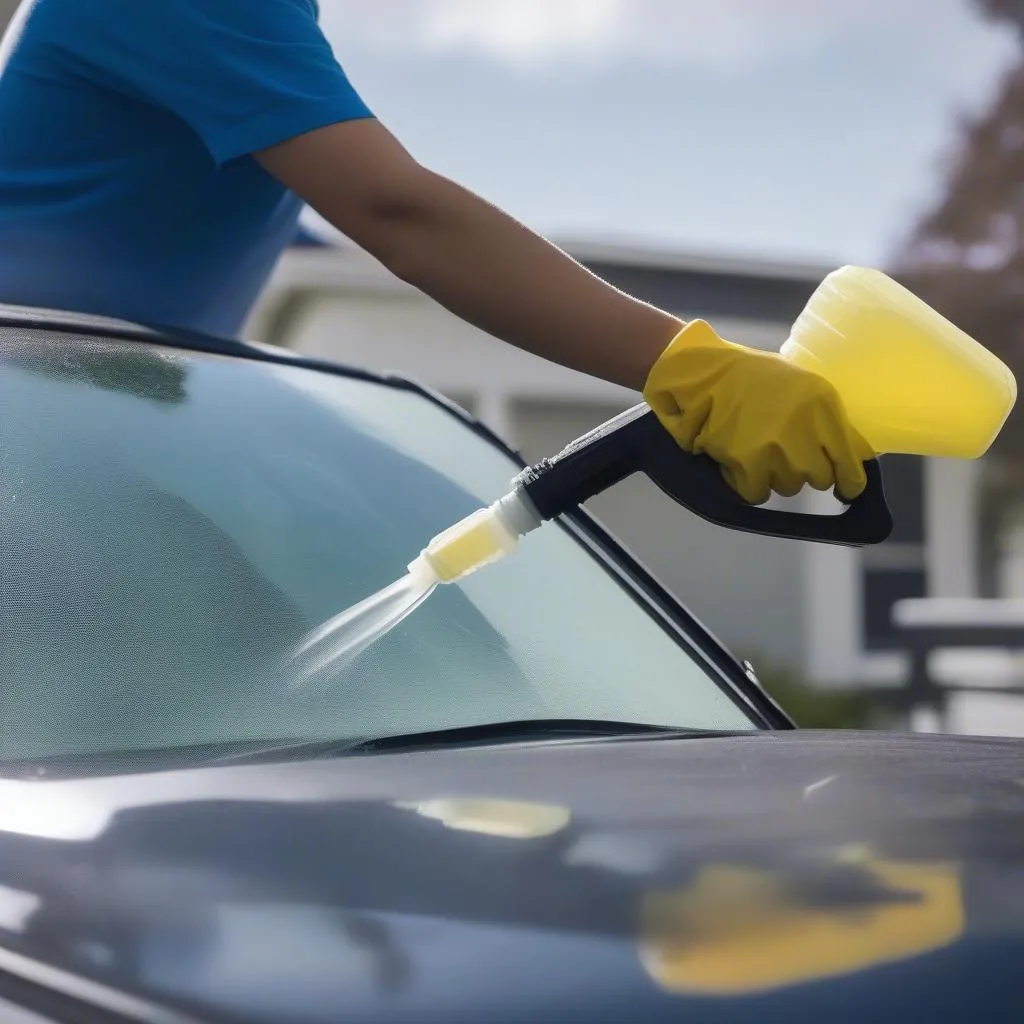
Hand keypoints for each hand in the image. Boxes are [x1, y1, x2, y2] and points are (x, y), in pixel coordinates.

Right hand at [643, 320, 872, 504]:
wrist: (704, 374)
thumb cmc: (753, 377)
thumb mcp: (802, 386)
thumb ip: (826, 419)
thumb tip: (853, 453)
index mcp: (823, 406)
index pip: (849, 458)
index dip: (849, 479)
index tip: (847, 488)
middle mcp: (805, 430)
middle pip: (819, 477)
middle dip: (805, 471)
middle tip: (786, 456)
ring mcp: (775, 449)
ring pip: (789, 486)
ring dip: (777, 476)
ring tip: (758, 452)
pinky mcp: (746, 463)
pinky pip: (757, 492)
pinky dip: (750, 484)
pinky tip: (741, 465)